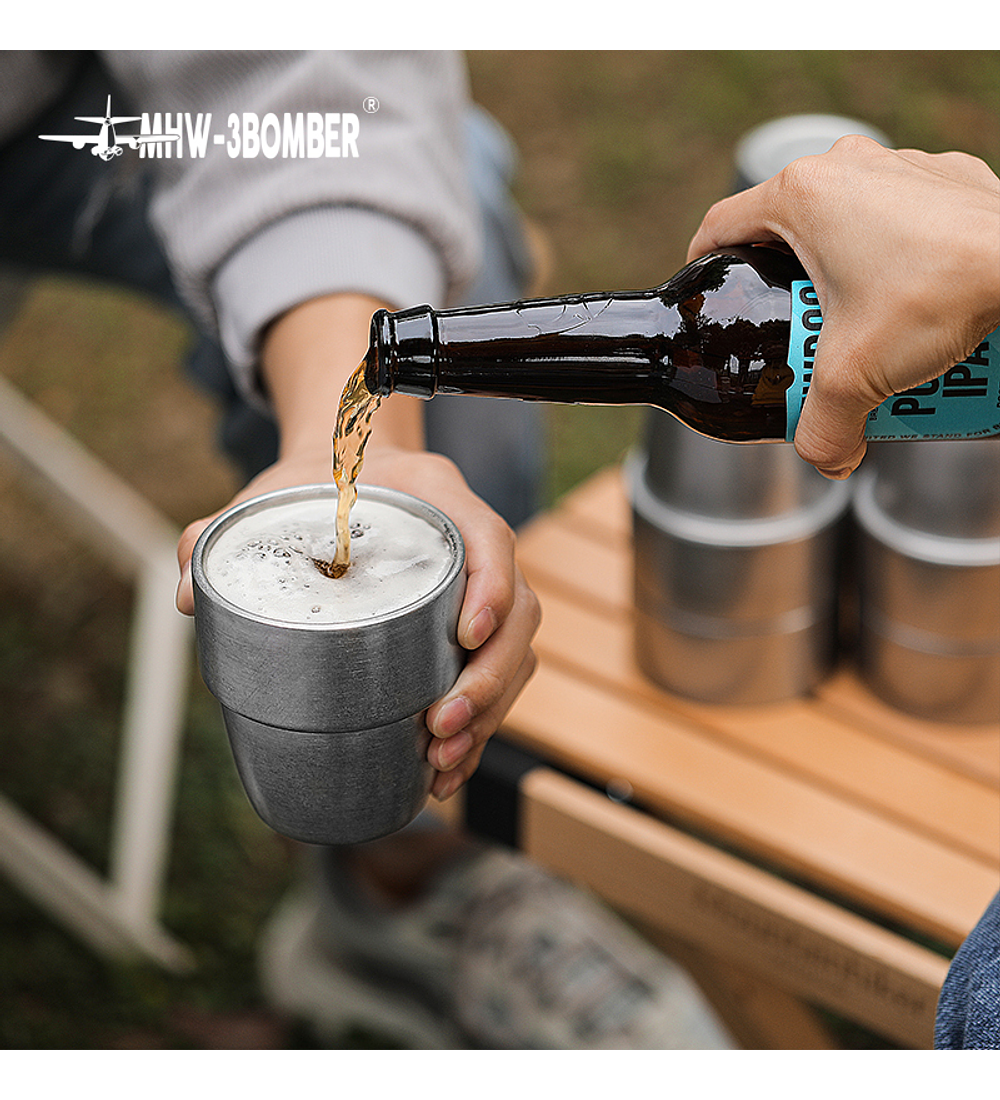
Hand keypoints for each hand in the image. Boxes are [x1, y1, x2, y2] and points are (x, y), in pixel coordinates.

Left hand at [175, 293, 540, 801]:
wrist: (347, 471)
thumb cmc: (316, 484)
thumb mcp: (271, 494)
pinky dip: (481, 725)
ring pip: (518, 655)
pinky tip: (444, 770)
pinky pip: (500, 677)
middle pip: (520, 614)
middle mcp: (473, 544)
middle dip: (489, 678)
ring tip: (441, 761)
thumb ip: (223, 530)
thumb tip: (189, 594)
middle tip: (437, 725)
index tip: (466, 636)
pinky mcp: (473, 627)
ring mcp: (482, 588)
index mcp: (438, 497)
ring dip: (490, 713)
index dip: (493, 589)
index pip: (490, 538)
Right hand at [688, 136, 999, 476]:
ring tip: (864, 327)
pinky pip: (900, 218)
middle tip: (799, 336)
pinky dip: (897, 257)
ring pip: (848, 222)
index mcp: (802, 197)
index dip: (703, 262)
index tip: (710, 293)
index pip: (721, 225)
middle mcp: (847, 167)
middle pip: (787, 231)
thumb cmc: (940, 295)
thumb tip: (826, 460)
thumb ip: (823, 429)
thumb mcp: (856, 378)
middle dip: (788, 287)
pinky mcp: (947, 178)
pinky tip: (914, 301)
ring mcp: (901, 166)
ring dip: (844, 273)